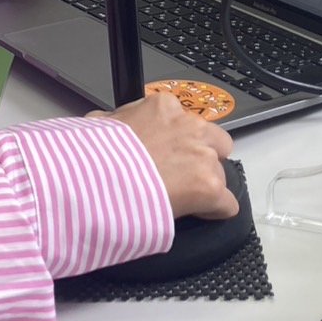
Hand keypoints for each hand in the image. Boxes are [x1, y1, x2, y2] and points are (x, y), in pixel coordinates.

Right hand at [98, 92, 237, 219]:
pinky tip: (195, 213)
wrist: (98, 179)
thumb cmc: (95, 154)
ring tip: (178, 198)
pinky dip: (214, 211)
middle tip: (178, 174)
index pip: (186, 121)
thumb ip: (113, 121)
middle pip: (216, 142)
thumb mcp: (99, 124)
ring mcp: (202, 156)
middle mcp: (190, 127)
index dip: (177, 142)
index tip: (164, 155)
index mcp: (164, 107)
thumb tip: (108, 124)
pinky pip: (226, 204)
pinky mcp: (210, 187)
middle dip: (202, 157)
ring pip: (219, 173)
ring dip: (204, 184)